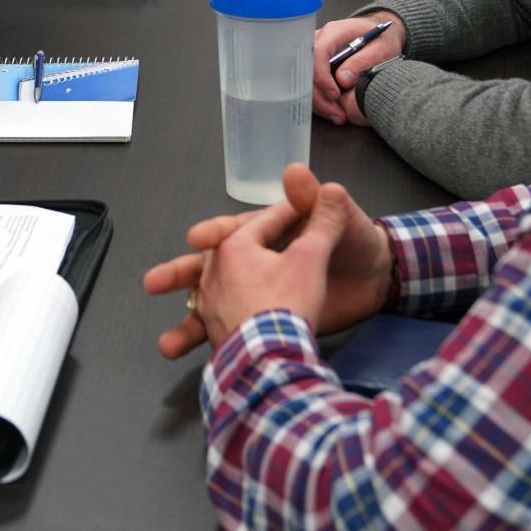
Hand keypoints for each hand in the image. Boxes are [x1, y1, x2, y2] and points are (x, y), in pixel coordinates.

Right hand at [143, 165, 394, 358]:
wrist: (377, 283)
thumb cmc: (356, 244)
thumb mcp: (341, 221)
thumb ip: (317, 202)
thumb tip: (296, 170)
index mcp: (267, 234)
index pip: (235, 231)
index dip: (215, 233)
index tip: (197, 238)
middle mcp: (254, 264)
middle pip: (209, 268)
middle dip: (181, 275)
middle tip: (154, 282)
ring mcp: (256, 296)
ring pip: (212, 307)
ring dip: (188, 324)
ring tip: (167, 343)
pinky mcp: (264, 325)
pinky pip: (230, 335)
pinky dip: (211, 347)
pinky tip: (195, 360)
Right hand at [311, 14, 405, 124]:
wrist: (381, 35)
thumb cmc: (382, 39)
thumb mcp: (381, 48)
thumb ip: (362, 61)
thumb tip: (342, 80)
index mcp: (334, 32)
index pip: (318, 52)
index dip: (322, 76)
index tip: (334, 95)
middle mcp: (319, 41)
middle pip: (307, 69)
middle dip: (319, 95)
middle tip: (337, 113)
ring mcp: (315, 53)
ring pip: (305, 80)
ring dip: (319, 101)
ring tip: (337, 116)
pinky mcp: (316, 65)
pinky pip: (310, 84)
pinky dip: (320, 100)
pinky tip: (333, 111)